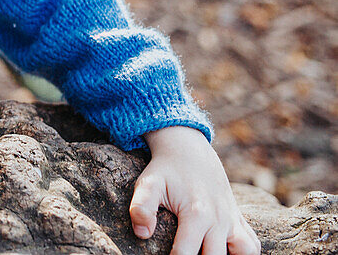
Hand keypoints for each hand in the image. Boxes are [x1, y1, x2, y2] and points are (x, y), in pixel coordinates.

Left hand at [131, 126, 259, 254]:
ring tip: (205, 253)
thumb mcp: (148, 183)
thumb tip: (142, 233)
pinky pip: (252, 245)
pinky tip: (225, 252)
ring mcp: (231, 220)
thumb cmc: (166, 170)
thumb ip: (142, 207)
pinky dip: (244, 253)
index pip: (185, 254)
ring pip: (244, 253)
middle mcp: (219, 220)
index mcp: (196, 214)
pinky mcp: (238, 219)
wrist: (188, 150)